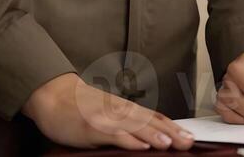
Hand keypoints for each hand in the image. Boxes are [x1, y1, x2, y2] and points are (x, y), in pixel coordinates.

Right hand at [21, 72, 194, 149]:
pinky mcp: (92, 127)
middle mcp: (119, 111)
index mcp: (125, 108)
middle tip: (190, 142)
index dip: (173, 127)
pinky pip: (114, 134)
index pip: (154, 117)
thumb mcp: (107, 113)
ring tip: (171, 144)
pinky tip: (141, 147)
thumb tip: (148, 136)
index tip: (190, 136)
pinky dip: (129, 140)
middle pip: (150, 121)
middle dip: (172, 132)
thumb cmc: (80, 107)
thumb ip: (125, 122)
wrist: (54, 96)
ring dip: (154, 135)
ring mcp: (106, 118)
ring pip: (135, 127)